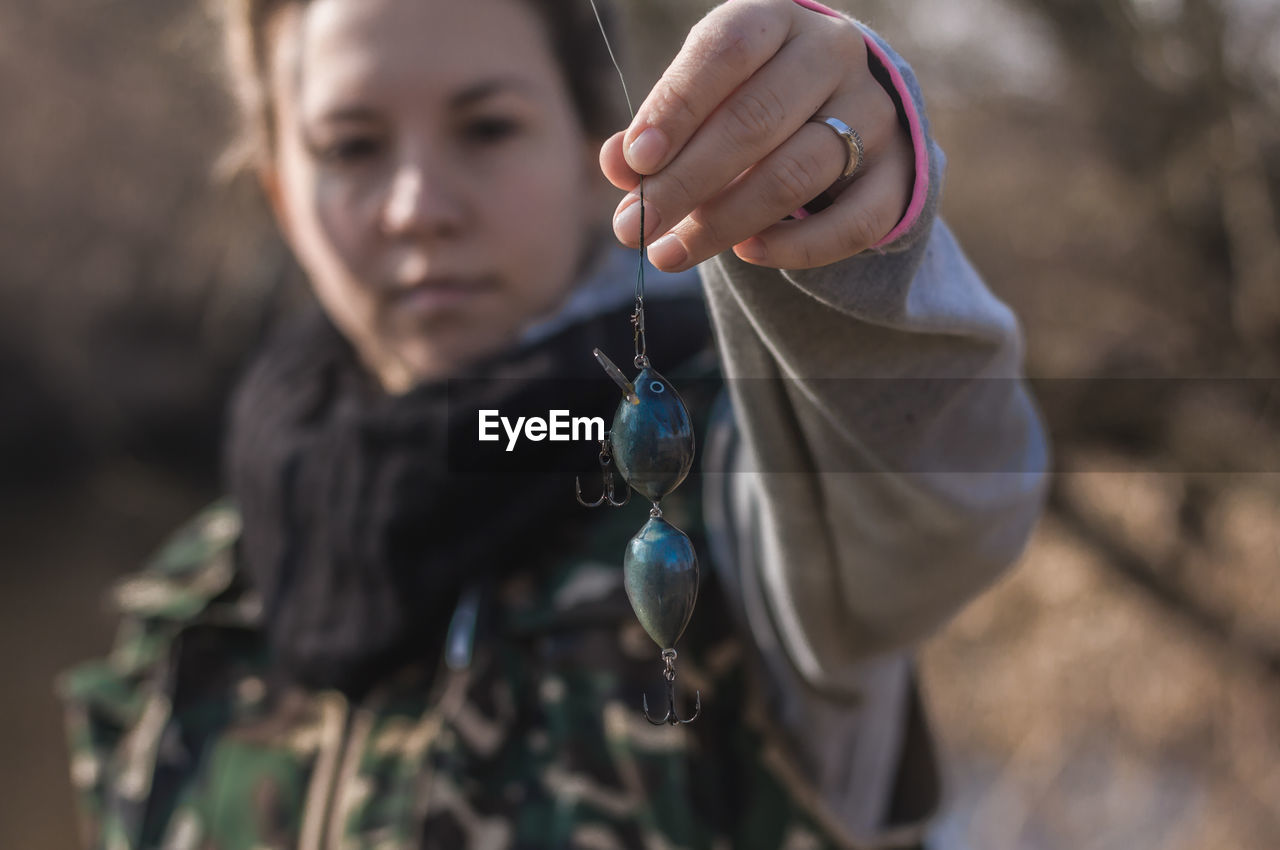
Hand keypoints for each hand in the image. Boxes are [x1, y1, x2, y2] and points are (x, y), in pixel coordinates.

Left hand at [599, 0, 913, 271]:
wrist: (839, 111)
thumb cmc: (747, 100)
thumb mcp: (700, 100)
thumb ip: (657, 132)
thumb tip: (616, 165)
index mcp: (775, 18)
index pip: (727, 50)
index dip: (677, 106)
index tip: (636, 162)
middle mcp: (831, 54)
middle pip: (756, 121)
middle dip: (685, 183)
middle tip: (634, 229)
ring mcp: (872, 113)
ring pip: (797, 173)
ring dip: (725, 222)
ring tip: (671, 253)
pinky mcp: (898, 174)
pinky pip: (852, 222)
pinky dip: (796, 246)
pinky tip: (747, 254)